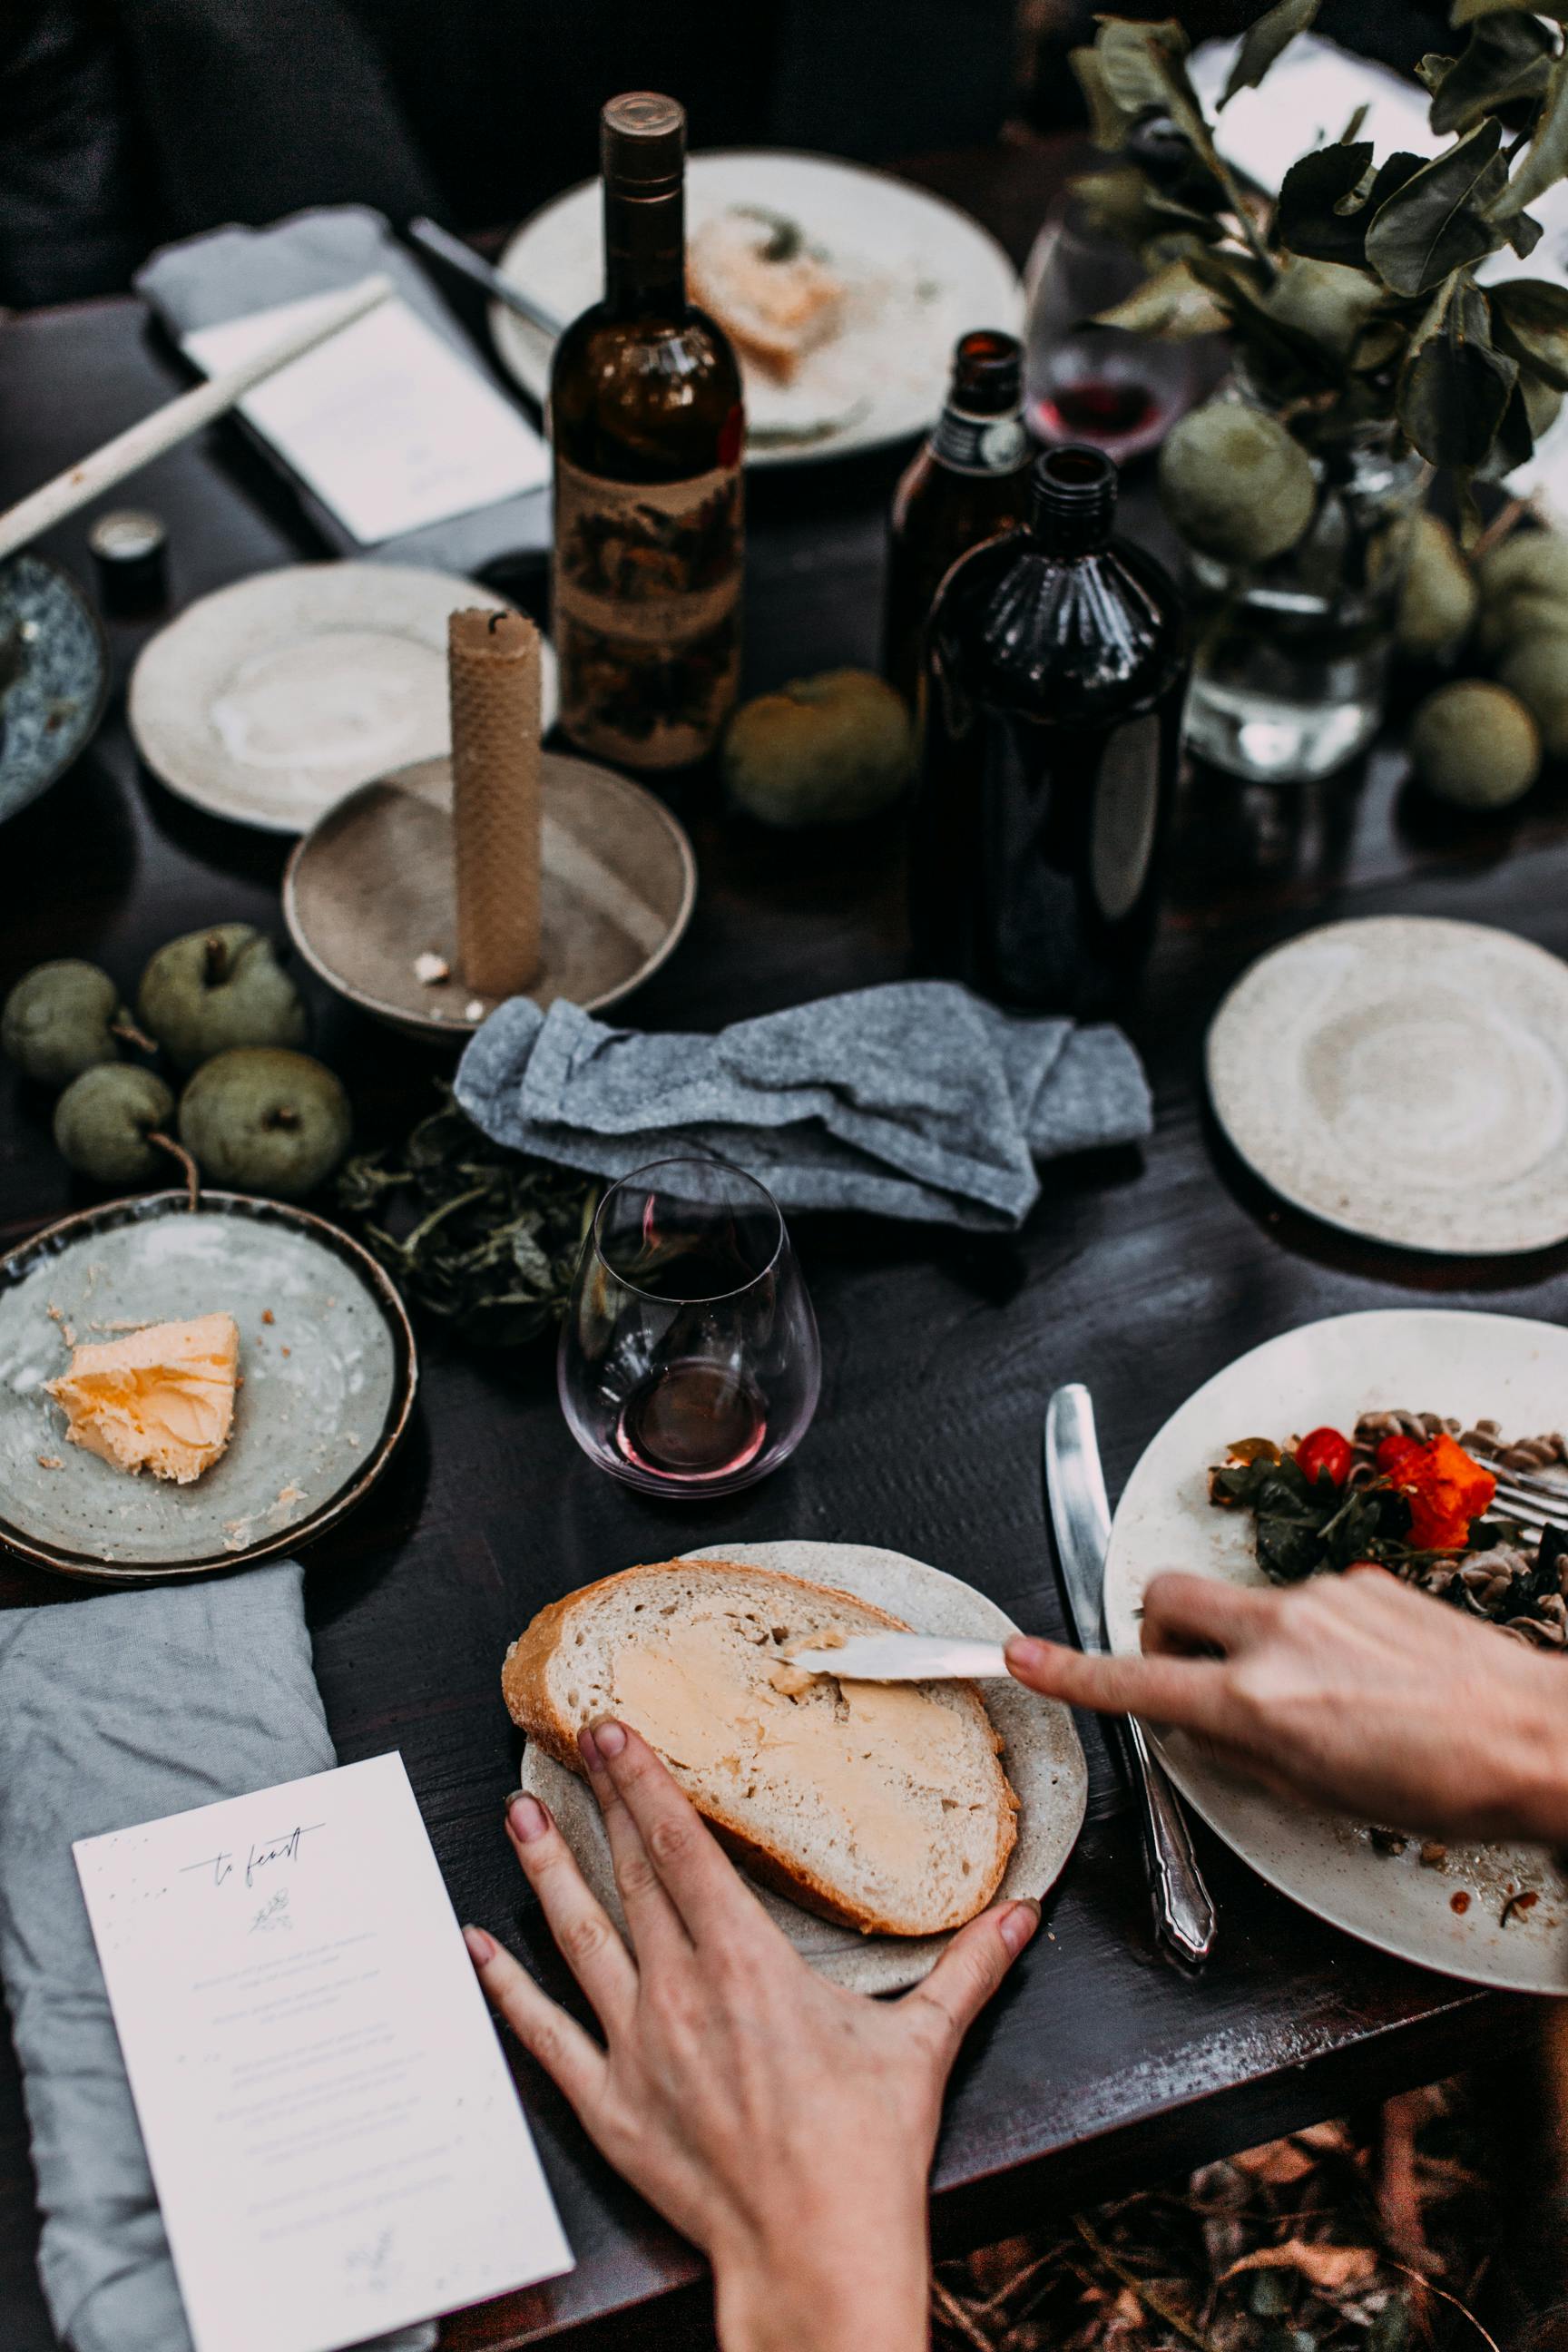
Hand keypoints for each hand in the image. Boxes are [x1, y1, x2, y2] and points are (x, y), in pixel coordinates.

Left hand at [464, 1719, 1037, 2351]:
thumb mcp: (923, 2043)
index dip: (646, 1782)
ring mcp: (636, 2047)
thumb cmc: (867, 2152)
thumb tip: (1022, 1912)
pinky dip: (507, 1988)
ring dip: (546, 1870)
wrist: (816, 2252)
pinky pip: (546, 2035)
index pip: (683, 1848)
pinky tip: (478, 1948)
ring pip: (578, 1938)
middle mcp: (681, 1992)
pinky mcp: (610, 2104)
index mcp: (748, 1963)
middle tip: (574, 1741)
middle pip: (630, 1876)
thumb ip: (968, 1968)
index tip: (617, 1731)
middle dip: (603, 1802)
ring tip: (519, 1813)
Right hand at [1006, 1566, 1567, 1843]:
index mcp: (1256, 1700)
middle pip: (1166, 1595)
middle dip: (1154, 1624)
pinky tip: (1357, 1678)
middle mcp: (1278, 1635)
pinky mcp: (1360, 1583)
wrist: (1536, 1737)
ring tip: (1311, 1698)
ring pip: (1239, 1603)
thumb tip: (1199, 1728)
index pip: (1134, 1680)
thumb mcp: (1317, 1793)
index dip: (1067, 1671)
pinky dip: (1306, 1635)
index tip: (1023, 1655)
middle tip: (1183, 1667)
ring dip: (1245, 1640)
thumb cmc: (1442, 1784)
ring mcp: (1320, 1599)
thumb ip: (1240, 1751)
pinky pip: (1302, 1602)